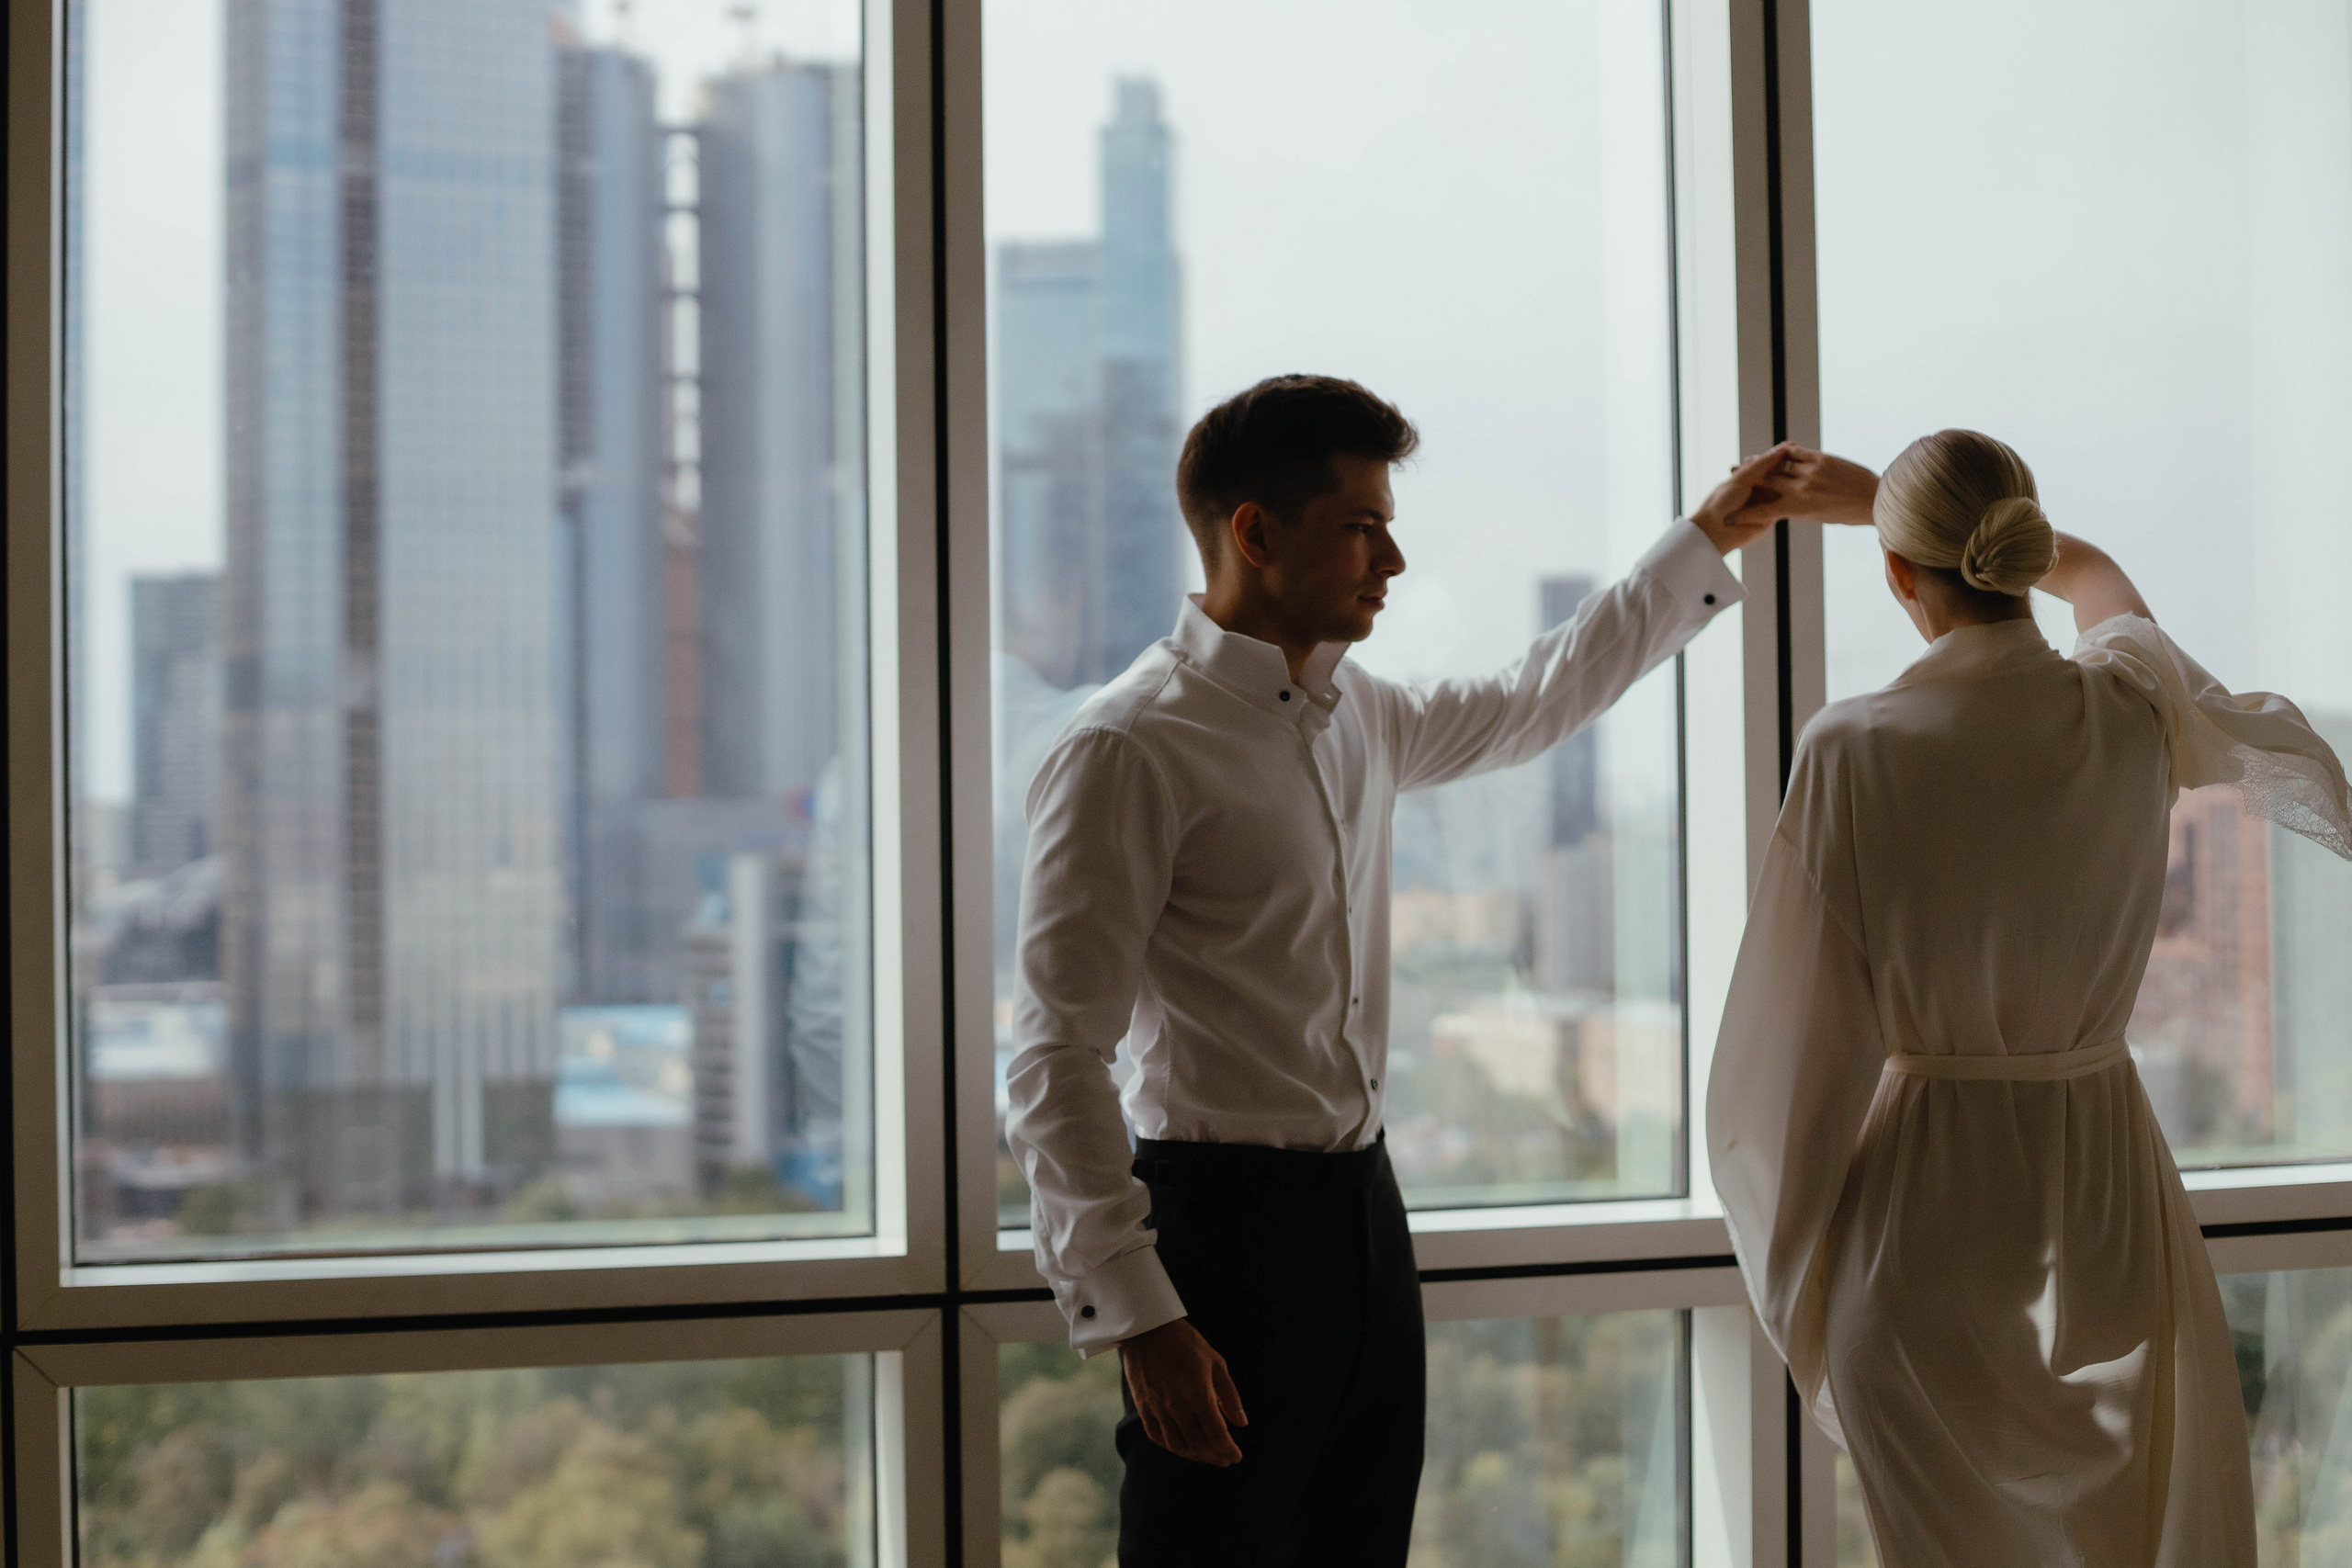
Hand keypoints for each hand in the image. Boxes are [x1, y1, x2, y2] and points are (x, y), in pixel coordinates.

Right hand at [1120, 1317, 1247, 1466]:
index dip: (1228, 1449)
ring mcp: (1157, 1408)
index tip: (1236, 1457)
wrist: (1149, 1329)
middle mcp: (1177, 1405)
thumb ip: (1230, 1396)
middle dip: (1214, 1456)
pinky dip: (1172, 1446)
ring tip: (1206, 1455)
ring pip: (1178, 1445)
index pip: (1216, 1434)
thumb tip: (1241, 1423)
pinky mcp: (1143, 1407)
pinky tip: (1182, 1447)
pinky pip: (1157, 1436)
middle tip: (1224, 1459)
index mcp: (1198, 1394)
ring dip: (1194, 1455)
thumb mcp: (1216, 1363)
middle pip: (1198, 1444)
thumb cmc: (1187, 1343)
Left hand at [1689, 443, 1795, 554]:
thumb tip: (1780, 449)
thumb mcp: (1742, 478)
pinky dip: (1790, 499)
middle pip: (1778, 475)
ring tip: (1802, 474)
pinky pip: (1783, 506)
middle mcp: (1757, 487)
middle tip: (1800, 460)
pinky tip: (1800, 491)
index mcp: (1748, 475)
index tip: (1791, 446)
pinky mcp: (1770, 516)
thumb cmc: (1722, 503)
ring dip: (1791, 483)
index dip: (1780, 455)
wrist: (1715, 530)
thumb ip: (1761, 465)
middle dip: (1788, 468)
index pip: (1768, 462)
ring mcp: (1764, 501)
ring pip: (1783, 489)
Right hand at [1740, 445, 1878, 526]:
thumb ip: (1797, 508)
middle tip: (1734, 473)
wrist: (1875, 499)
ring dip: (1763, 463)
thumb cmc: (1848, 514)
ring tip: (1750, 460)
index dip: (1746, 514)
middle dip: (1749, 479)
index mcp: (1800, 508)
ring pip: (1779, 464)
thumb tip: (1780, 504)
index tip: (1731, 516)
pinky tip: (1776, 451)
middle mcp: (1802, 487)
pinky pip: (1795, 452)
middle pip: (1767, 480)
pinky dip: (1784, 452)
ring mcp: (1811, 471)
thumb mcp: (1818, 517)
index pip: (1765, 511)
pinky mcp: (1821, 458)